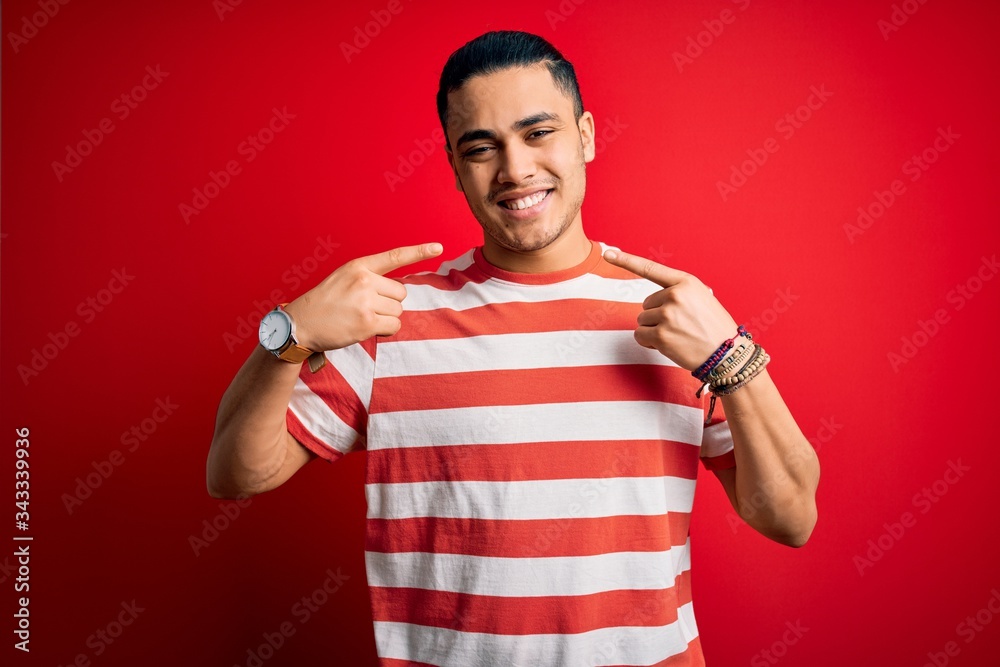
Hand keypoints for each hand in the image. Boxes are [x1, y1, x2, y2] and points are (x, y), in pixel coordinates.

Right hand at [284, 242, 442, 351]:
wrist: (300, 324)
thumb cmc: (325, 303)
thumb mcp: (344, 279)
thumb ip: (370, 278)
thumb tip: (399, 290)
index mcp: (359, 267)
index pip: (395, 256)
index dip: (419, 251)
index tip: (438, 247)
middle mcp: (364, 281)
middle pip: (400, 293)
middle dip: (389, 303)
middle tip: (365, 308)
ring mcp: (365, 302)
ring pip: (398, 311)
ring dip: (385, 318)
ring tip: (361, 318)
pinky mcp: (367, 323)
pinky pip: (393, 326)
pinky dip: (384, 330)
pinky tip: (364, 328)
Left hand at [602, 248, 739, 371]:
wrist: (728, 354)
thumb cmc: (715, 327)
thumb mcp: (703, 299)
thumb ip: (680, 293)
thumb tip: (657, 300)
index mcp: (686, 282)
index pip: (651, 269)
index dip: (626, 260)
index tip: (608, 254)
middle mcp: (675, 296)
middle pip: (646, 303)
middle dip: (657, 316)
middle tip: (680, 326)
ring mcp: (667, 315)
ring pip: (642, 320)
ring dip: (654, 330)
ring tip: (678, 336)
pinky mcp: (661, 335)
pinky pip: (640, 336)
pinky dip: (649, 342)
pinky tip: (668, 345)